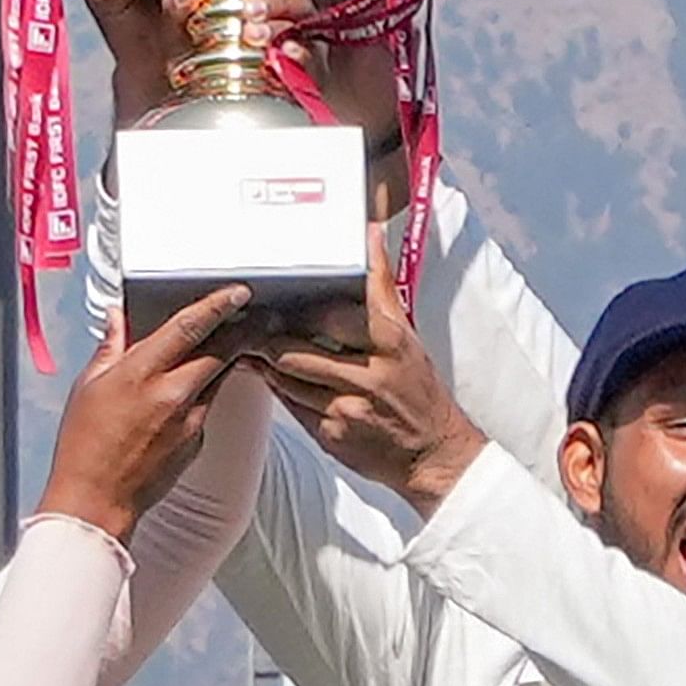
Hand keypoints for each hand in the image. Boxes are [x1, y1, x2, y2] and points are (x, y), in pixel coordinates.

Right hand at [37, 284, 251, 539]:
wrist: (98, 500)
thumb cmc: (85, 445)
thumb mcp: (89, 386)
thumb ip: (111, 348)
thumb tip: (118, 319)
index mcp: (140, 374)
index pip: (189, 328)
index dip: (218, 305)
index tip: (238, 293)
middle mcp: (172, 394)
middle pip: (220, 350)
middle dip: (241, 330)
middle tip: (253, 315)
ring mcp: (191, 419)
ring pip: (219, 376)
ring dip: (227, 358)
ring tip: (232, 343)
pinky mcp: (199, 440)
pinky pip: (208, 405)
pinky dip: (205, 391)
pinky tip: (194, 389)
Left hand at [261, 234, 486, 516]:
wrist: (434, 453)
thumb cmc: (419, 390)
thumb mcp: (406, 335)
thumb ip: (381, 286)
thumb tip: (371, 232)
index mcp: (391, 342)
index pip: (331, 316)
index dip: (299, 310)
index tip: (278, 300)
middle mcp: (371, 375)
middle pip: (297, 350)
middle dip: (269, 340)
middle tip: (251, 327)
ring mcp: (349, 407)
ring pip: (287, 379)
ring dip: (266, 365)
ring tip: (254, 352)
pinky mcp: (333, 435)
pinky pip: (292, 407)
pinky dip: (281, 391)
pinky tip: (275, 379)